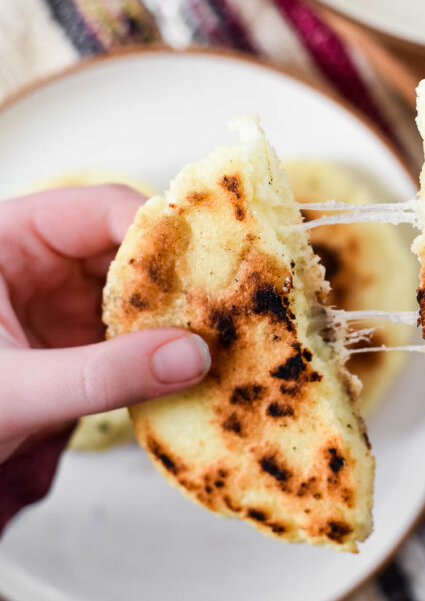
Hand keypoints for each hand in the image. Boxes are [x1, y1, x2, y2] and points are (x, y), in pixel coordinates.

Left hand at [0, 186, 210, 467]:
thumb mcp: (14, 390)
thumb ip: (100, 376)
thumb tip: (190, 358)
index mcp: (11, 237)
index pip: (100, 211)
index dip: (159, 234)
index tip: (211, 265)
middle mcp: (42, 258)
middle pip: (129, 246)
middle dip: (177, 277)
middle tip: (226, 308)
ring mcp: (61, 298)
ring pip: (138, 289)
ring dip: (175, 316)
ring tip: (220, 338)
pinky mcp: (76, 338)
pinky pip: (132, 331)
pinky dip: (161, 349)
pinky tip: (191, 366)